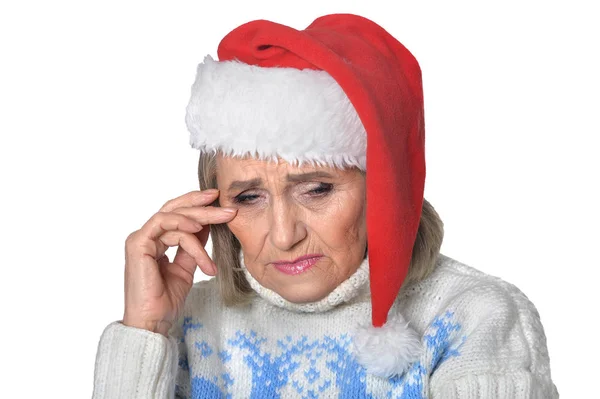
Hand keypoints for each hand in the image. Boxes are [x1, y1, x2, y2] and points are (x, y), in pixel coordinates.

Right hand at [121, 189, 236, 335]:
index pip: (176, 214)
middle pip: (175, 209)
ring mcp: (140, 239)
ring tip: (223, 220)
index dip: (197, 205)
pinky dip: (182, 224)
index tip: (220, 203)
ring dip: (201, 217)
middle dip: (203, 205)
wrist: (154, 321)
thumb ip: (193, 246)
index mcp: (155, 241)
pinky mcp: (138, 244)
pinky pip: (163, 224)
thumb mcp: (186, 268)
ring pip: (173, 215)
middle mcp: (146, 236)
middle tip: (227, 208)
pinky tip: (199, 228)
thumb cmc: (166, 300)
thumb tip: (206, 226)